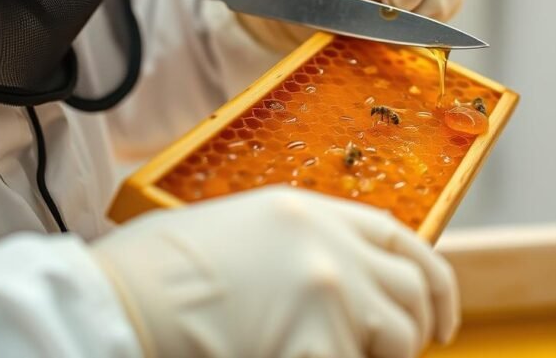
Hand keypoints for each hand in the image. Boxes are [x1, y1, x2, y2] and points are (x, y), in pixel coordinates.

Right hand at [92, 187, 459, 357]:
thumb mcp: (233, 231)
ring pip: (397, 338)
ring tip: (341, 356)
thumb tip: (320, 285)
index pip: (399, 240)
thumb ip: (291, 248)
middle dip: (414, 330)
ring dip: (380, 357)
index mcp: (307, 212)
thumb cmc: (152, 272)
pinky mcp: (317, 342)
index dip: (431, 280)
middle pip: (413, 289)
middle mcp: (331, 246)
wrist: (116, 303)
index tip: (439, 316)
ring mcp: (330, 292)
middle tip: (397, 354)